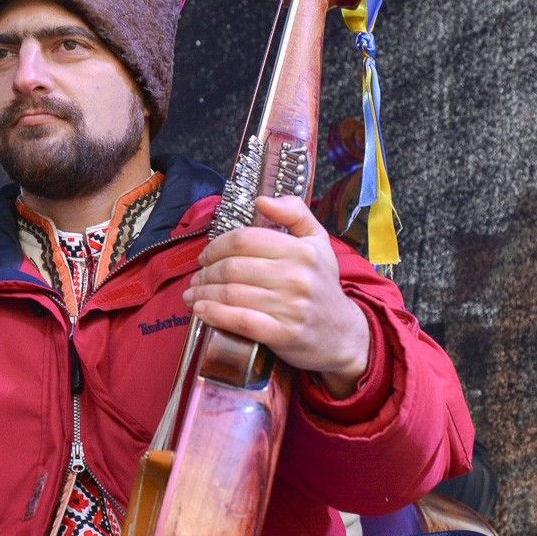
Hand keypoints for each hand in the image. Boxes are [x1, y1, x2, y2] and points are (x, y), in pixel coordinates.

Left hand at [183, 195, 369, 397]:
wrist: (344, 335)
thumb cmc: (322, 284)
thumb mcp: (317, 242)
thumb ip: (294, 213)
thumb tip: (261, 200)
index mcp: (301, 251)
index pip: (244, 240)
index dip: (216, 247)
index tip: (204, 256)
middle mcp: (297, 277)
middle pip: (233, 268)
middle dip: (206, 273)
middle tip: (195, 279)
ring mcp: (291, 307)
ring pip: (232, 294)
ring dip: (203, 294)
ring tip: (192, 295)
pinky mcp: (284, 335)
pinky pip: (240, 321)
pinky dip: (214, 315)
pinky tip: (201, 311)